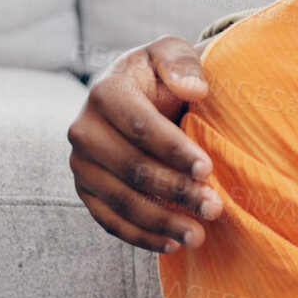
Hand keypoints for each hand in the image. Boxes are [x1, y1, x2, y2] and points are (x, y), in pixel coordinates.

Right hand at [68, 36, 223, 251]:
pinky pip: (109, 220)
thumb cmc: (162, 74)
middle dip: (175, 190)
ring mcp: (81, 164)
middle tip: (215, 207)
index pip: (140, 126)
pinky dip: (140, 236)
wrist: (138, 94)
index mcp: (106, 92)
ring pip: (121, 200)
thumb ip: (180, 62)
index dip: (174, 150)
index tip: (207, 169)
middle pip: (132, 168)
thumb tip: (194, 88)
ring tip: (199, 235)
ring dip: (161, 221)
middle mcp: (84, 130)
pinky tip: (171, 245)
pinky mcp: (86, 190)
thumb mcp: (171, 53)